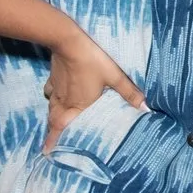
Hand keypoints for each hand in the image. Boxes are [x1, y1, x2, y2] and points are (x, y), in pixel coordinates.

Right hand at [41, 28, 146, 152]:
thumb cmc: (93, 60)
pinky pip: (50, 92)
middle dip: (52, 133)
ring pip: (51, 108)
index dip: (53, 141)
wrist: (69, 40)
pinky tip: (55, 94)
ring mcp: (57, 89)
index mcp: (78, 105)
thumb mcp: (114, 76)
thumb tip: (146, 108)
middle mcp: (64, 101)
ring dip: (52, 117)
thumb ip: (129, 93)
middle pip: (54, 121)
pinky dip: (52, 98)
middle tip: (49, 143)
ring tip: (54, 123)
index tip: (47, 152)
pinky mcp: (53, 77)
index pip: (62, 127)